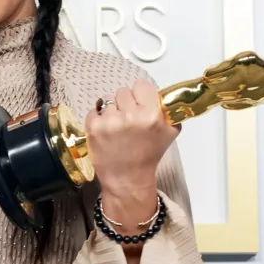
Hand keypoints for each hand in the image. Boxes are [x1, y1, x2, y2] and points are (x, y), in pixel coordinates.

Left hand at [86, 79, 180, 228]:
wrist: (127, 178)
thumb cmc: (148, 155)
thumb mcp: (169, 132)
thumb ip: (168, 111)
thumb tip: (163, 95)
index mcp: (151, 115)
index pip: (141, 85)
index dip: (141, 95)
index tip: (141, 105)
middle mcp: (130, 116)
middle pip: (124, 91)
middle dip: (126, 104)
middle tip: (129, 121)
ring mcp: (110, 122)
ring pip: (108, 100)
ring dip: (112, 111)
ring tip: (117, 128)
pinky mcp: (93, 127)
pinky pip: (94, 110)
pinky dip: (98, 119)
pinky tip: (106, 132)